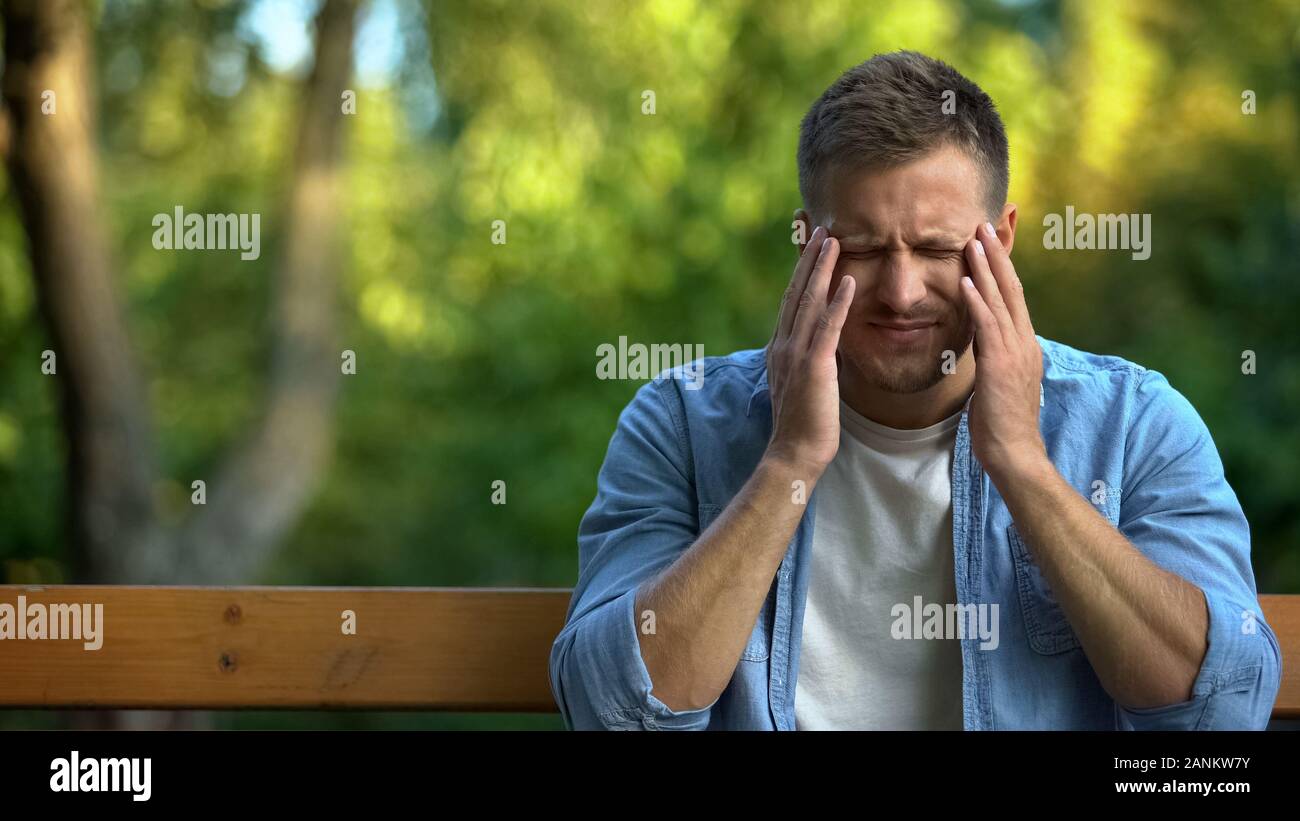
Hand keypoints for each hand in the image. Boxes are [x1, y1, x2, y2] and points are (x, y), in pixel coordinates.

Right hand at [764, 225, 854, 476]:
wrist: (793, 454)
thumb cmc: (804, 425)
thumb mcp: (804, 384)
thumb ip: (811, 359)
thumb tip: (825, 344)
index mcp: (780, 348)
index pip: (791, 300)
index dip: (801, 271)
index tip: (810, 246)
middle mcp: (783, 345)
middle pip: (795, 292)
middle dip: (808, 258)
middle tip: (819, 228)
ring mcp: (796, 354)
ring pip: (808, 301)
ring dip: (822, 268)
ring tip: (833, 239)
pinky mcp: (813, 367)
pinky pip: (827, 328)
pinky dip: (838, 302)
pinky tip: (849, 280)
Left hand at [961, 222, 1047, 482]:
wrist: (1015, 454)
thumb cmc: (1002, 424)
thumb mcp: (998, 382)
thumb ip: (994, 358)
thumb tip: (984, 343)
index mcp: (1024, 346)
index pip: (1013, 298)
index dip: (1002, 269)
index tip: (990, 244)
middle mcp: (1024, 343)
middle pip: (1011, 289)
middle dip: (997, 256)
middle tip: (984, 225)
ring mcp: (1015, 353)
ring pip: (1000, 300)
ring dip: (985, 268)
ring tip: (974, 239)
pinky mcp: (1000, 366)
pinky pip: (987, 326)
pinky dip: (975, 301)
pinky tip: (963, 280)